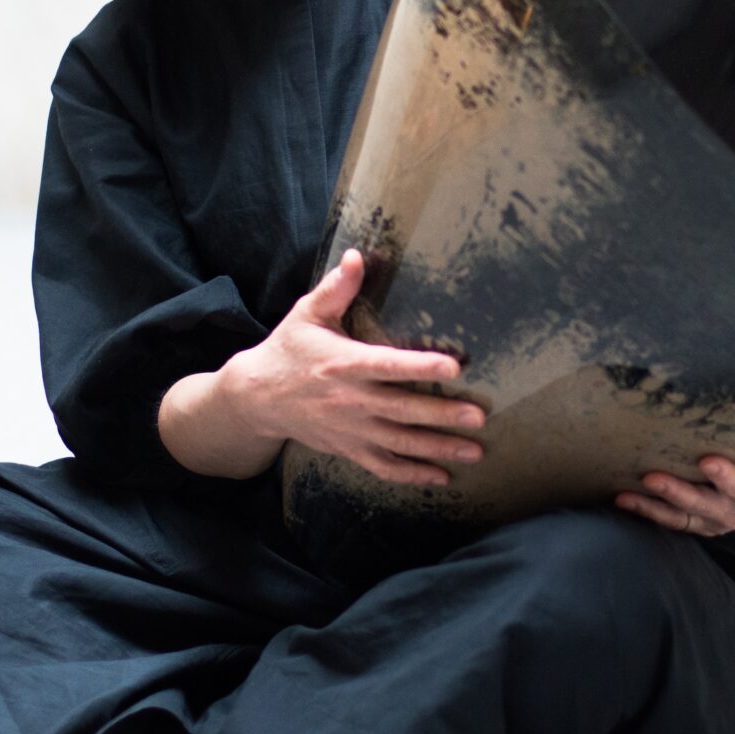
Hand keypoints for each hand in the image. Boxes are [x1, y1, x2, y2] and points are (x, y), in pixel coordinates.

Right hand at [216, 248, 485, 487]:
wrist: (256, 398)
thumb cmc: (289, 350)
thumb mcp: (306, 314)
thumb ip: (335, 288)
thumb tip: (357, 255)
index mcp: (343, 364)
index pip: (387, 365)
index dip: (421, 366)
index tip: (454, 366)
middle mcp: (350, 401)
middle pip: (402, 410)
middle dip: (441, 415)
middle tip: (478, 416)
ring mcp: (350, 430)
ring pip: (399, 443)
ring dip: (438, 449)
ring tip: (474, 452)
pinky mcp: (348, 449)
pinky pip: (383, 467)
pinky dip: (412, 475)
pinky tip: (442, 478)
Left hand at [615, 433, 734, 536]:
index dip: (726, 477)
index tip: (708, 461)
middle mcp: (730, 513)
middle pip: (702, 505)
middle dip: (677, 492)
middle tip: (653, 476)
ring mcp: (708, 519)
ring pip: (678, 516)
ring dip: (652, 505)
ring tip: (625, 494)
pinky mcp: (692, 519)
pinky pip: (667, 519)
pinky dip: (645, 511)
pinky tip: (621, 499)